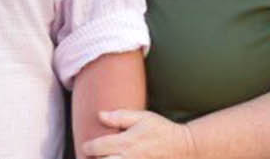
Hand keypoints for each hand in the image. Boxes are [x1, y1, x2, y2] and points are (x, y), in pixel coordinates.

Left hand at [80, 109, 196, 158]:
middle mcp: (129, 158)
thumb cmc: (162, 130)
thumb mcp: (142, 117)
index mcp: (126, 142)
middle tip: (90, 158)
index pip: (99, 147)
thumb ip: (120, 116)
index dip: (88, 148)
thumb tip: (100, 115)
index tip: (86, 147)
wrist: (183, 147)